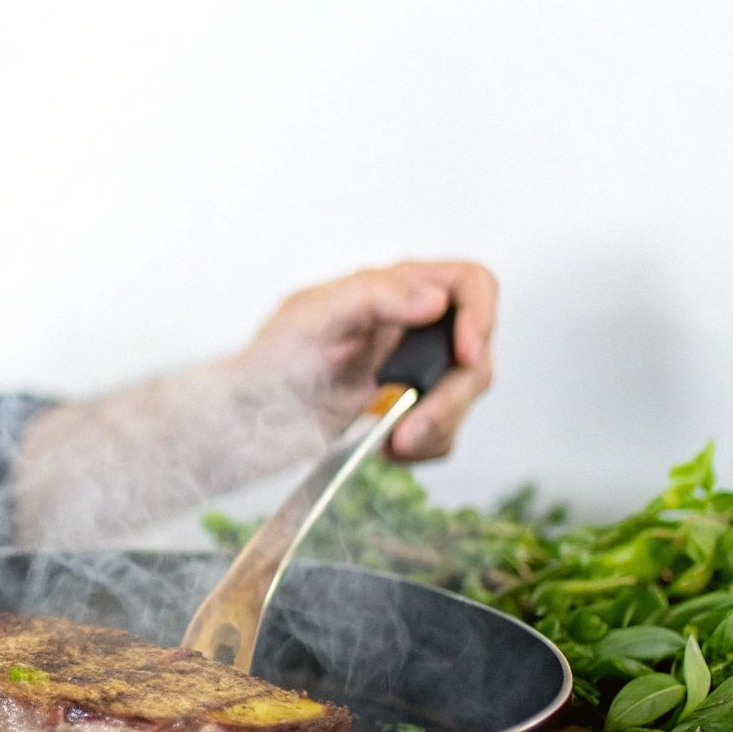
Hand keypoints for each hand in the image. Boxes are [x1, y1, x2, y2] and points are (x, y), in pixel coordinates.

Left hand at [242, 260, 496, 459]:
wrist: (251, 418)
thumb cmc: (271, 359)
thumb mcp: (315, 315)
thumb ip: (376, 296)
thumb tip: (435, 298)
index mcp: (396, 289)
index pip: (470, 284)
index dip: (481, 315)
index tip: (466, 354)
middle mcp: (414, 327)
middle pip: (476, 353)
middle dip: (452, 396)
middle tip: (413, 427)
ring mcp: (416, 371)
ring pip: (464, 398)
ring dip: (436, 427)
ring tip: (391, 443)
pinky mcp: (411, 411)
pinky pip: (444, 433)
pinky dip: (422, 448)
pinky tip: (385, 447)